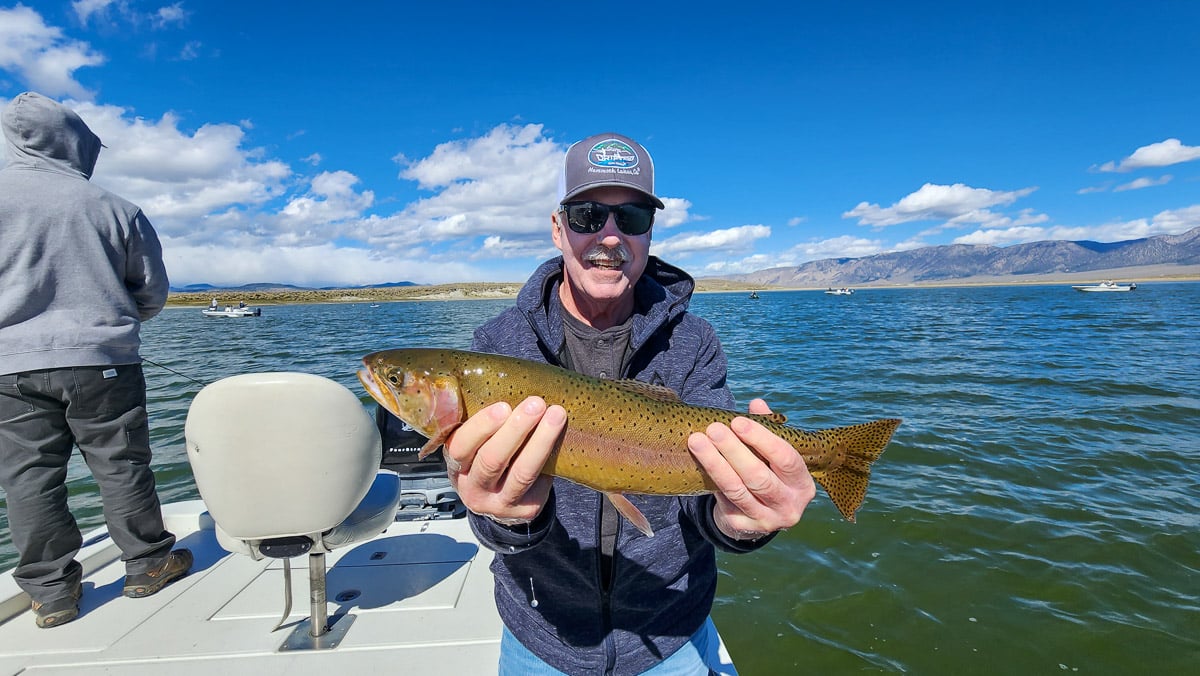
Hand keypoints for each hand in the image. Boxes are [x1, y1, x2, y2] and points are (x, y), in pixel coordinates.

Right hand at [443, 396, 563, 524]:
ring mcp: (498, 503)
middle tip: (535, 404)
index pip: (461, 447)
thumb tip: (507, 383)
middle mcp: (473, 488)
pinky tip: (562, 435)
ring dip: (541, 440)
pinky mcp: (524, 510)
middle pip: (492, 460)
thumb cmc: (490, 458)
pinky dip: (550, 455)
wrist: (503, 501)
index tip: (503, 406)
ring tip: (556, 414)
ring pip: (521, 472)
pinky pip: (539, 482)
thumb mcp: (476, 447)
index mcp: (456, 465)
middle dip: (516, 429)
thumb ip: (485, 426)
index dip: (481, 427)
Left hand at [687, 398, 815, 539]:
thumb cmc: (769, 473)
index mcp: (803, 484)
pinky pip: (724, 500)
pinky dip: (712, 480)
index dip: (761, 439)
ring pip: (737, 490)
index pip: (786, 459)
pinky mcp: (744, 527)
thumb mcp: (773, 455)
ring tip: (697, 441)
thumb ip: (768, 429)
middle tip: (713, 429)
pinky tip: (699, 462)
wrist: (759, 515)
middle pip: (759, 476)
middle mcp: (790, 506)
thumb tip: (757, 404)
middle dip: (733, 450)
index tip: (737, 422)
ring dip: (715, 463)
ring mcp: (767, 520)